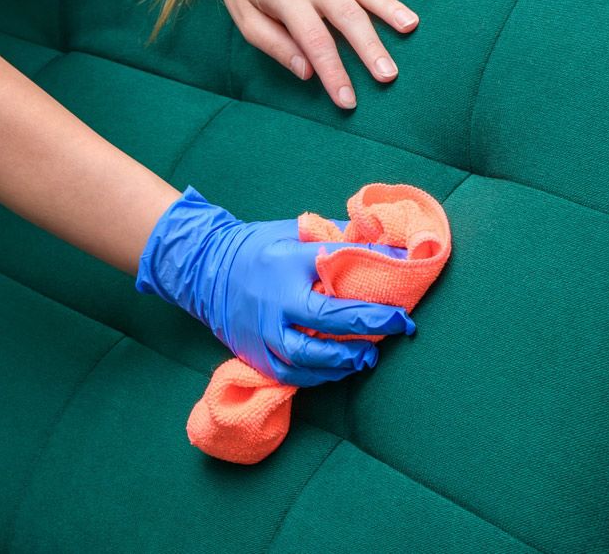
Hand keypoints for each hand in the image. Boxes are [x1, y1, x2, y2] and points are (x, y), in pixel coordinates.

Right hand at [135, 186, 415, 386]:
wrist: (207, 267)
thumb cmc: (262, 247)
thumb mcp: (297, 233)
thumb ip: (339, 241)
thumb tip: (389, 248)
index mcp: (287, 270)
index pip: (339, 290)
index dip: (374, 305)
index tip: (402, 308)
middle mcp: (274, 306)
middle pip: (327, 328)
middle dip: (368, 332)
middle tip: (397, 330)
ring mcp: (262, 335)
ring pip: (309, 360)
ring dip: (345, 360)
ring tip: (370, 355)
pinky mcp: (255, 355)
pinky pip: (292, 375)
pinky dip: (320, 375)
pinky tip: (341, 368)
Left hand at [217, 0, 422, 109]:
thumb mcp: (246, 19)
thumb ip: (275, 46)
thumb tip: (307, 73)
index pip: (314, 41)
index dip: (333, 72)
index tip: (348, 100)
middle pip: (347, 16)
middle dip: (369, 47)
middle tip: (388, 75)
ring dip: (389, 6)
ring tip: (411, 27)